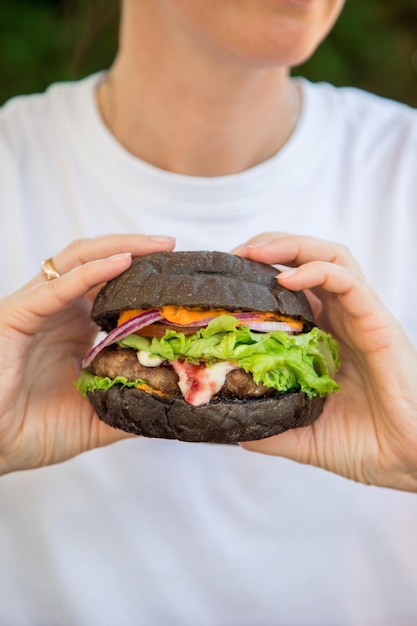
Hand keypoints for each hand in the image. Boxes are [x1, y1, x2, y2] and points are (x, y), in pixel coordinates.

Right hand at [0, 234, 174, 474]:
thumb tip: (174, 404)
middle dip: (137, 251)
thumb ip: (129, 405)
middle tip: (174, 248)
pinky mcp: (15, 315)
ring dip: (120, 248)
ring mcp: (35, 309)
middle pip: (98, 263)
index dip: (142, 278)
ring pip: (77, 261)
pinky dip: (90, 271)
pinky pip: (55, 286)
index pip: (110, 288)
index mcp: (72, 328)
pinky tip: (121, 263)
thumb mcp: (94, 418)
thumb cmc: (29, 431)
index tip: (179, 278)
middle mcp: (55, 311)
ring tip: (157, 247)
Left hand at [233, 233, 416, 491]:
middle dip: (270, 247)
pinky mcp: (377, 321)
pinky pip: (348, 281)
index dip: (259, 275)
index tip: (226, 278)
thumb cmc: (366, 445)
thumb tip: (235, 430)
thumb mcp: (304, 436)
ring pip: (329, 258)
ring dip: (290, 246)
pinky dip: (316, 270)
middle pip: (307, 260)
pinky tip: (287, 279)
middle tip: (235, 254)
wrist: (410, 460)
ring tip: (255, 252)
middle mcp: (340, 319)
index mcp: (323, 337)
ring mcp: (359, 317)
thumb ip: (271, 429)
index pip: (291, 287)